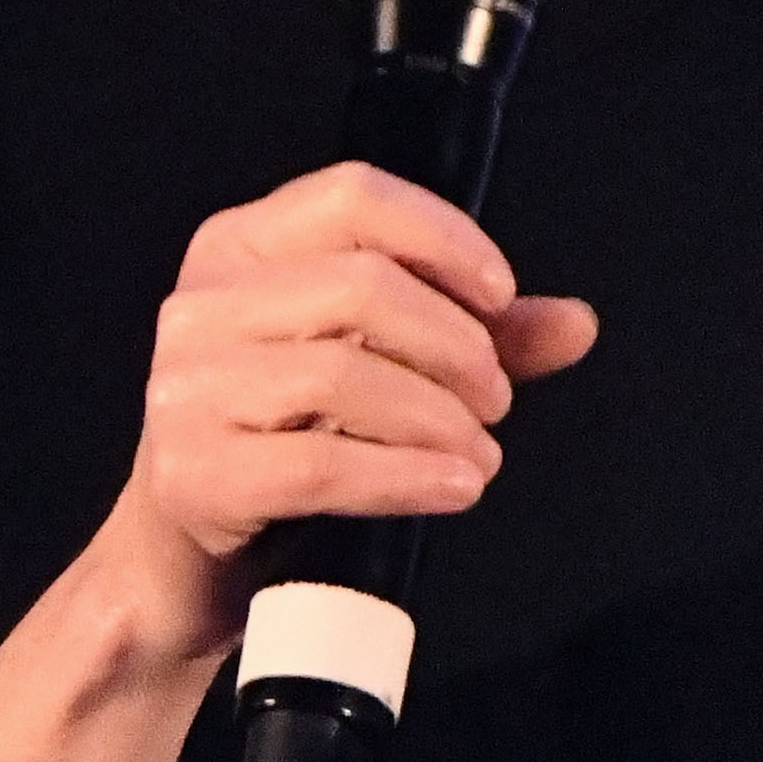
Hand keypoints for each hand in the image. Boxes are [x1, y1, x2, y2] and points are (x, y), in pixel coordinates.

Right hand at [97, 158, 597, 668]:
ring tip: (479, 453)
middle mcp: (203, 304)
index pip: (352, 198)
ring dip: (438, 417)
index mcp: (241, 247)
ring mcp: (187, 389)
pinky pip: (319, 464)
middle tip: (496, 400)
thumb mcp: (373, 372)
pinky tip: (454, 487)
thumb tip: (576, 324)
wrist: (186, 563)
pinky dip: (405, 476)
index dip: (441, 238)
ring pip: (342, 374)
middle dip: (455, 345)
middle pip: (360, 286)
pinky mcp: (192, 473)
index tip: (502, 296)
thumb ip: (470, 337)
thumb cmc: (281, 447)